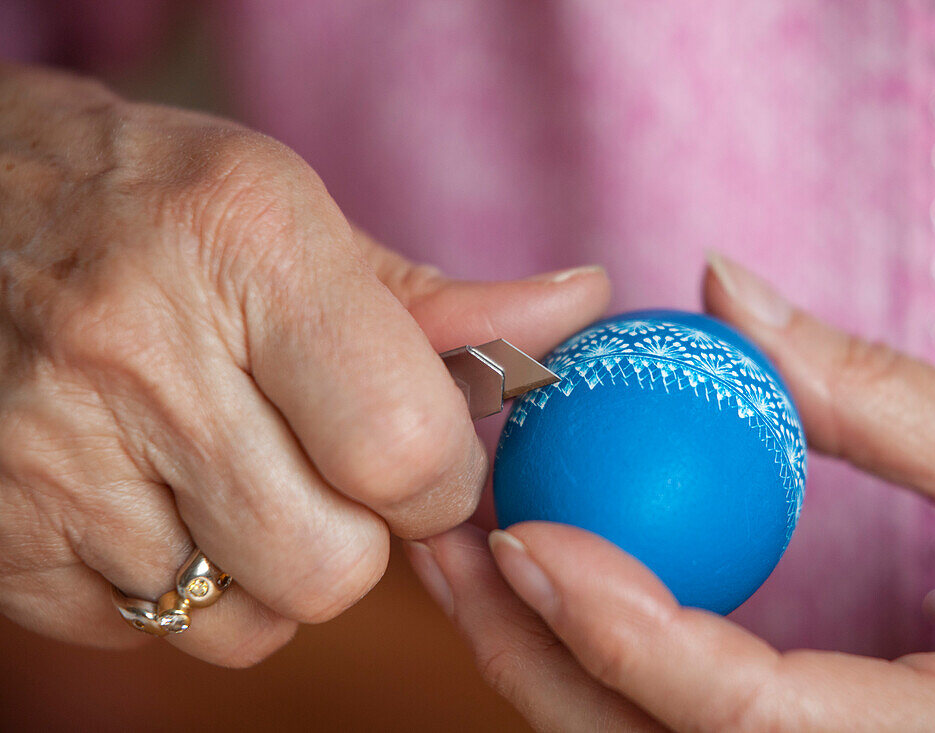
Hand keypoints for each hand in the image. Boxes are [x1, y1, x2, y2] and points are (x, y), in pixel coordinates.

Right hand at [0, 63, 609, 665]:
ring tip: (240, 482)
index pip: (404, 446)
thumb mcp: (296, 218)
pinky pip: (153, 631)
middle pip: (332, 565)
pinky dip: (187, 591)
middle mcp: (140, 353)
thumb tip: (579, 311)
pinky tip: (163, 503)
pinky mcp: (4, 538)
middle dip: (362, 537)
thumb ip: (441, 303)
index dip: (441, 482)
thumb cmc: (153, 205)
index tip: (427, 463)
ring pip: (246, 622)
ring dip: (274, 574)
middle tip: (329, 472)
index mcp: (247, 245)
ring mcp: (55, 456)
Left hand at [410, 254, 934, 730]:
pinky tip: (561, 568)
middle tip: (445, 534)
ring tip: (474, 542)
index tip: (513, 530)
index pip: (742, 717)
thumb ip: (875, 393)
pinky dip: (599, 651)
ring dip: (541, 652)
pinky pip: (669, 724)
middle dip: (526, 652)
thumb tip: (724, 290)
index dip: (615, 629)